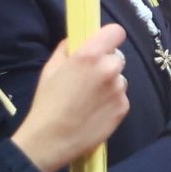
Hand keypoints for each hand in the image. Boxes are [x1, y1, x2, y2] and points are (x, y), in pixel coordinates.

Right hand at [12, 24, 129, 171]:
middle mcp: (109, 70)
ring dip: (110, 84)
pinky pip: (121, 97)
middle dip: (106, 64)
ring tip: (90, 99)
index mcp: (89, 56)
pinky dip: (111, 101)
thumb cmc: (47, 102)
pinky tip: (95, 111)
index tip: (103, 44)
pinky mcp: (123, 108)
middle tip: (90, 78)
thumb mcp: (50, 69)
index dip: (110, 37)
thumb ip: (66, 49)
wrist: (51, 139)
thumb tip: (76, 40)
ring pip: (120, 79)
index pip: (116, 32)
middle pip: (117, 57)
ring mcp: (119, 90)